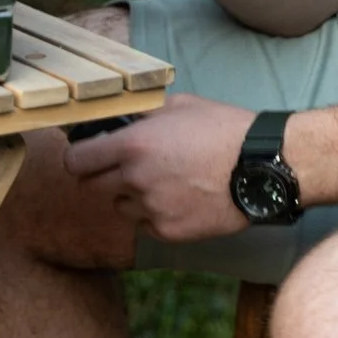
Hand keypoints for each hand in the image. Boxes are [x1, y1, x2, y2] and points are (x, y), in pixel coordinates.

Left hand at [62, 94, 254, 241]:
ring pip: (121, 206)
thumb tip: (120, 119)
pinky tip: (179, 197)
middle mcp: (135, 180)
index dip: (77, 158)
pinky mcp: (169, 232)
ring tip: (162, 180)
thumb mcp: (179, 106)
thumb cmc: (224, 129)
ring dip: (130, 195)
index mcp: (132, 145)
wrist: (262, 167)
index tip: (84, 155)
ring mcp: (152, 209)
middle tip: (125, 167)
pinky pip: (146, 224)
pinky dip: (154, 214)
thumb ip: (143, 115)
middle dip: (103, 176)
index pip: (76, 161)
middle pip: (92, 187)